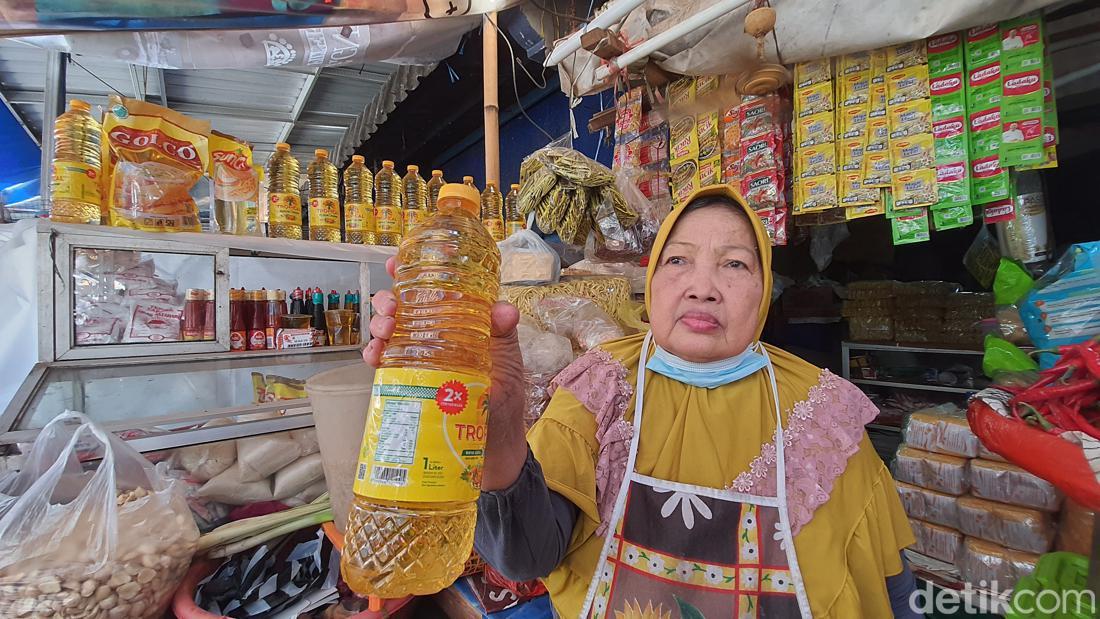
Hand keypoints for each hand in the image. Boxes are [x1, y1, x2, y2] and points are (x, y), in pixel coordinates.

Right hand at [363, 257, 529, 490]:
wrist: (494, 450)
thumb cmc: (504, 400)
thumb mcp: (509, 363)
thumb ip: (505, 335)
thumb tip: (504, 309)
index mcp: (460, 324)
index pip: (434, 290)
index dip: (412, 273)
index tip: (395, 263)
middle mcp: (436, 338)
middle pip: (405, 308)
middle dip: (390, 300)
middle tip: (390, 307)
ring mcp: (420, 361)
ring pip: (391, 333)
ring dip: (381, 325)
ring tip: (384, 330)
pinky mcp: (409, 385)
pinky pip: (385, 365)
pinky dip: (375, 356)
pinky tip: (375, 355)